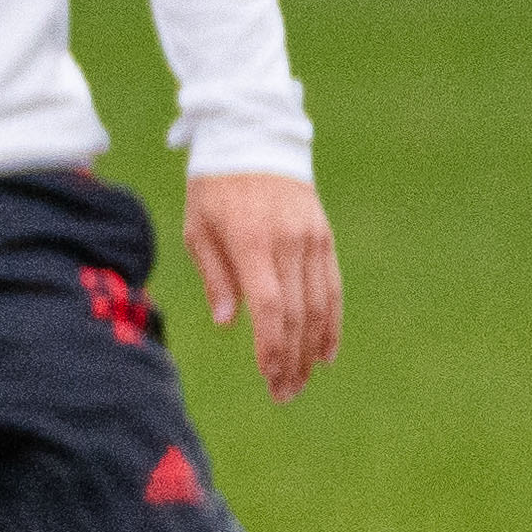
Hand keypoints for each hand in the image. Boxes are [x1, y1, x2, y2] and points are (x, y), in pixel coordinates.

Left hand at [185, 169, 341, 403]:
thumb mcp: (198, 228)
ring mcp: (311, 239)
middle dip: (292, 359)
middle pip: (298, 313)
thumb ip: (215, 276)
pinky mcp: (323, 236)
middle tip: (283, 394)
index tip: (267, 374)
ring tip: (300, 382)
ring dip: (313, 349)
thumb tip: (229, 322)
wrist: (254, 137)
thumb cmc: (214, 187)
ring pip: (320, 305)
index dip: (272, 345)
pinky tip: (325, 351)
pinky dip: (332, 322)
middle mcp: (288, 242)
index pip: (270, 306)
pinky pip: (332, 287)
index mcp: (252, 241)